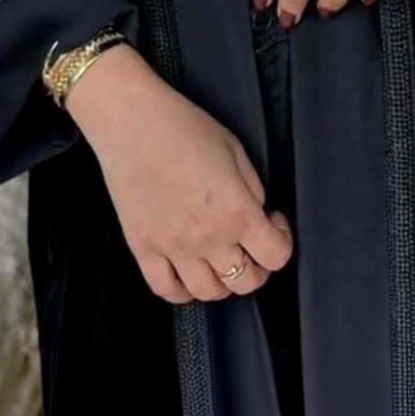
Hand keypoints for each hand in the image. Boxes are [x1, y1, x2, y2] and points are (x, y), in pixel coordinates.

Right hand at [65, 45, 293, 303]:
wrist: (132, 122)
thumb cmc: (186, 127)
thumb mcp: (235, 150)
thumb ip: (252, 188)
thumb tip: (256, 213)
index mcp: (237, 211)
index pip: (276, 256)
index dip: (282, 240)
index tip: (272, 221)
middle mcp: (209, 239)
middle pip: (246, 282)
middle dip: (257, 266)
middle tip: (249, 243)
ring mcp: (173, 249)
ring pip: (208, 293)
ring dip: (222, 281)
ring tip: (219, 256)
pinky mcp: (143, 249)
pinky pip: (166, 289)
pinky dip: (182, 289)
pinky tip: (187, 271)